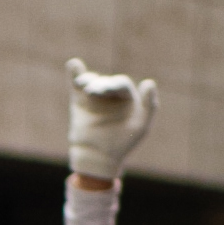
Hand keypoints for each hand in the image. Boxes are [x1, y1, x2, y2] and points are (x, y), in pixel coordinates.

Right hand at [66, 59, 157, 181]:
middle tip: (93, 92)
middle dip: (100, 85)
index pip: (121, 84)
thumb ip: (150, 105)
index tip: (106, 90)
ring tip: (82, 84)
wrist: (97, 159)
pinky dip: (75, 74)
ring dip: (87, 79)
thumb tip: (149, 82)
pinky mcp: (79, 103)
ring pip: (92, 81)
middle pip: (105, 82)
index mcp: (127, 97)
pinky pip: (76, 86)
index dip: (114, 85)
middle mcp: (111, 94)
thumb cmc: (122, 144)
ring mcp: (94, 98)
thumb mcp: (141, 127)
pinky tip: (73, 65)